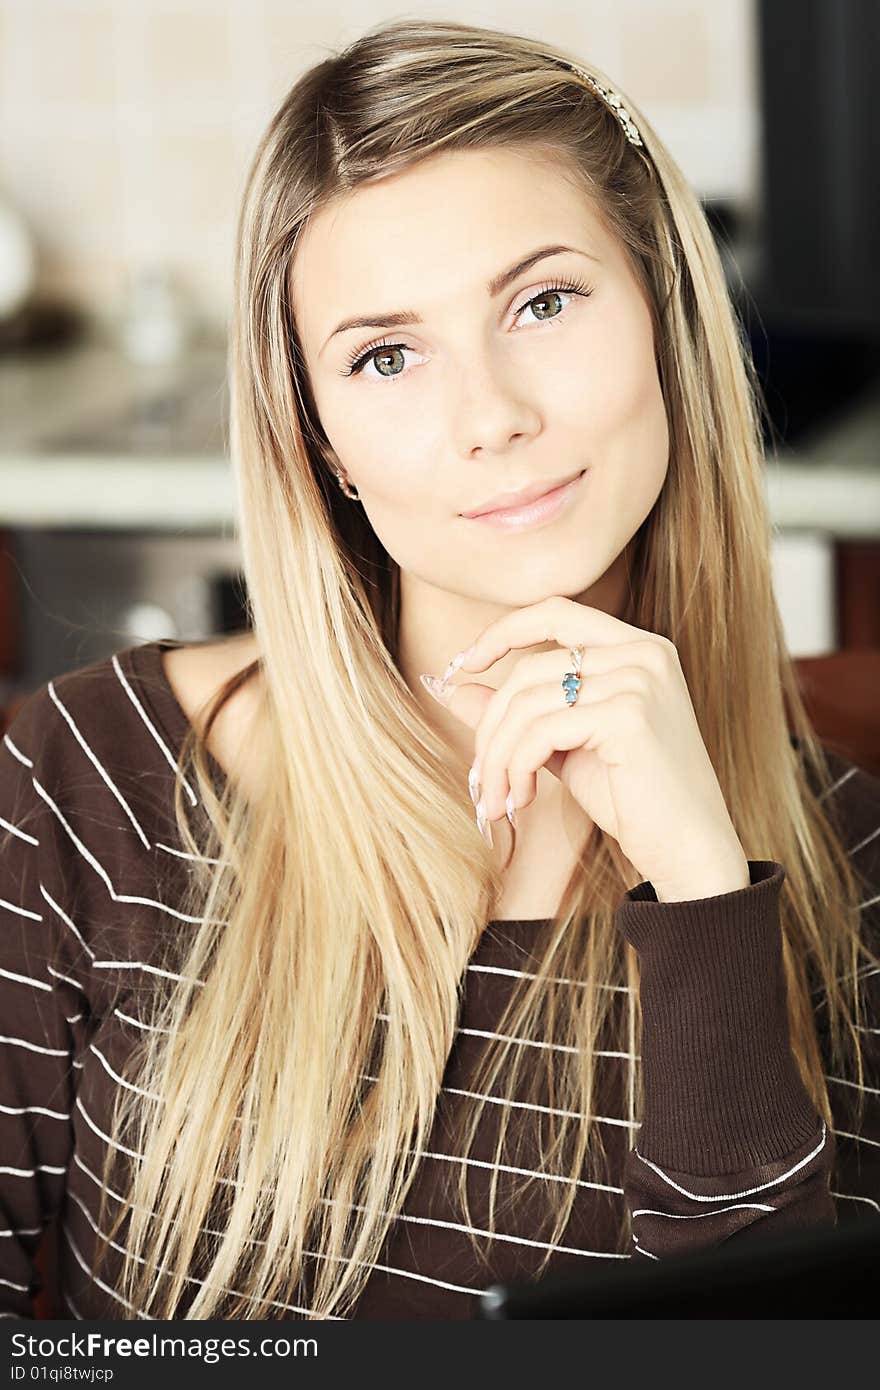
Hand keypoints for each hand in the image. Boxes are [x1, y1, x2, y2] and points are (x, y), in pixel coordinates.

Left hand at [422, 596, 749, 901]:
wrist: (689, 850)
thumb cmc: (633, 799)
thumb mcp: (566, 746)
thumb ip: (520, 713)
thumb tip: (452, 687)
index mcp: (638, 648)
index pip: (556, 612)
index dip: (504, 631)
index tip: (465, 663)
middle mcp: (643, 653)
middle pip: (531, 667)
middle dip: (491, 726)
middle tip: (481, 780)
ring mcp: (639, 680)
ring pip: (528, 703)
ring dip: (499, 757)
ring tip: (498, 799)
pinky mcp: (629, 715)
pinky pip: (541, 731)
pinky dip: (518, 767)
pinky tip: (522, 799)